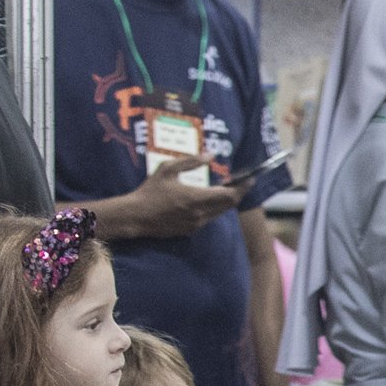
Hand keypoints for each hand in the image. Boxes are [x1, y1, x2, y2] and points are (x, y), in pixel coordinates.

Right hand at [88, 159, 237, 239]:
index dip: (243, 187)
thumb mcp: (168, 169)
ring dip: (226, 201)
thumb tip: (211, 155)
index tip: (250, 178)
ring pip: (220, 212)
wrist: (136, 216)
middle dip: (238, 193)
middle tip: (241, 182)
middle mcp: (200, 213)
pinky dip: (215, 208)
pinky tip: (209, 199)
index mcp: (196, 198)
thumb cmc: (150, 191)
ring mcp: (196, 224)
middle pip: (229, 205)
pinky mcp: (191, 230)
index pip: (230, 195)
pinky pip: (210, 218)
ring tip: (226, 188)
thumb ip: (191, 161)